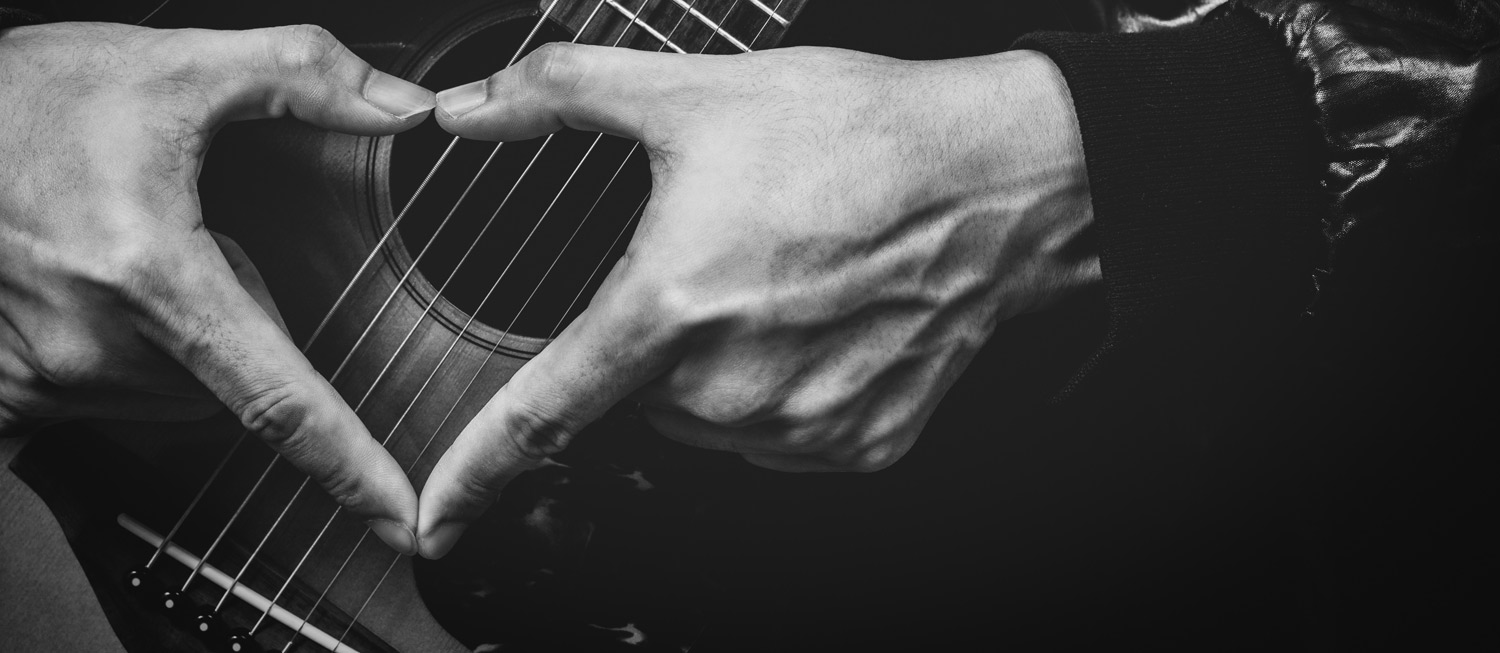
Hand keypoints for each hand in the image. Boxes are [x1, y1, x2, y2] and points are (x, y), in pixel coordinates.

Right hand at [0, 22, 435, 552]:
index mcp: (153, 275)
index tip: (401, 520)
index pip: (281, 400)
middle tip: (177, 232)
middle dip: (237, 310)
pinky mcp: (11, 388)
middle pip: (235, 372)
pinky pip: (108, 398)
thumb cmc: (31, 96)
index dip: (351, 467)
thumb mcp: (180, 65)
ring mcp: (46, 374)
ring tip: (125, 254)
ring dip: (181, 333)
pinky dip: (124, 356)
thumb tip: (408, 106)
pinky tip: (90, 297)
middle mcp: (94, 342)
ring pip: (178, 385)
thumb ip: (306, 75)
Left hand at [416, 44, 1098, 557]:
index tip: (435, 521)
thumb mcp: (696, 94)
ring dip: (719, 365)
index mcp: (669, 308)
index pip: (541, 417)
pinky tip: (823, 321)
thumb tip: (470, 108)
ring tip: (782, 282)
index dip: (475, 476)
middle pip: (638, 392)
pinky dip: (784, 386)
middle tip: (721, 261)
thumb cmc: (859, 137)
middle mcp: (729, 387)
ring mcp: (798, 427)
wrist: (996, 179)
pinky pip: (781, 431)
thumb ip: (562, 97)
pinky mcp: (856, 446)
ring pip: (708, 415)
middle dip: (655, 335)